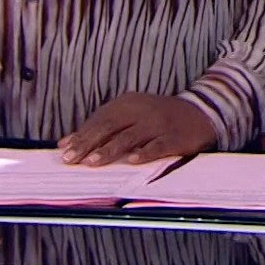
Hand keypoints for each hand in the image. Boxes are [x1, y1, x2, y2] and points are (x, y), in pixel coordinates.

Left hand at [58, 93, 216, 166]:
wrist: (199, 113)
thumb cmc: (157, 117)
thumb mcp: (128, 116)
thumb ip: (98, 128)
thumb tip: (65, 143)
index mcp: (128, 103)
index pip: (99, 120)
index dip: (82, 135)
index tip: (65, 151)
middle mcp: (142, 110)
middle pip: (110, 127)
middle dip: (89, 143)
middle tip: (72, 159)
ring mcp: (159, 123)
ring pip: (130, 136)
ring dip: (111, 149)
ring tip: (94, 161)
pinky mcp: (175, 137)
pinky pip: (158, 145)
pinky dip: (145, 153)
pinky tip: (133, 160)